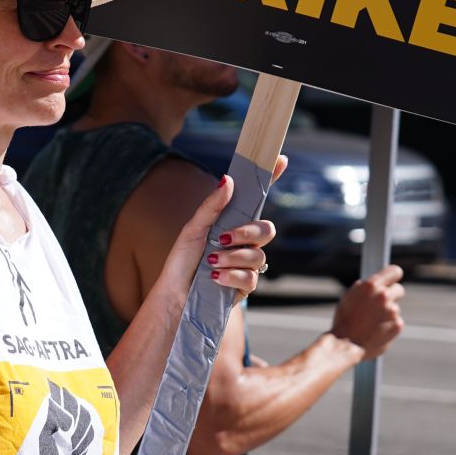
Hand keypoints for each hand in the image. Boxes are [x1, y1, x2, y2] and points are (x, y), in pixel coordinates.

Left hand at [170, 176, 276, 297]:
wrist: (175, 295)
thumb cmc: (182, 261)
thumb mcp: (193, 229)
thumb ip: (212, 206)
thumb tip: (228, 180)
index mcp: (233, 223)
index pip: (256, 200)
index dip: (271, 179)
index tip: (281, 159)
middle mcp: (244, 242)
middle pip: (266, 230)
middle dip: (247, 233)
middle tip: (223, 239)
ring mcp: (246, 264)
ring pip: (258, 256)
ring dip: (233, 257)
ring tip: (211, 262)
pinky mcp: (245, 286)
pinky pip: (251, 278)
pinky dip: (232, 276)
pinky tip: (215, 278)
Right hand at [331, 266, 404, 357]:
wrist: (345, 344)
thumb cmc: (344, 321)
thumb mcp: (349, 297)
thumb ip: (364, 289)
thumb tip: (373, 285)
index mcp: (371, 286)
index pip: (394, 271)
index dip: (393, 276)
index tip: (393, 279)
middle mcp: (384, 296)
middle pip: (399, 289)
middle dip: (392, 295)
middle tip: (381, 305)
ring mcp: (392, 311)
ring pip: (395, 309)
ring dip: (387, 314)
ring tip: (371, 324)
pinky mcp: (397, 325)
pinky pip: (396, 322)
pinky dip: (389, 327)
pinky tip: (376, 331)